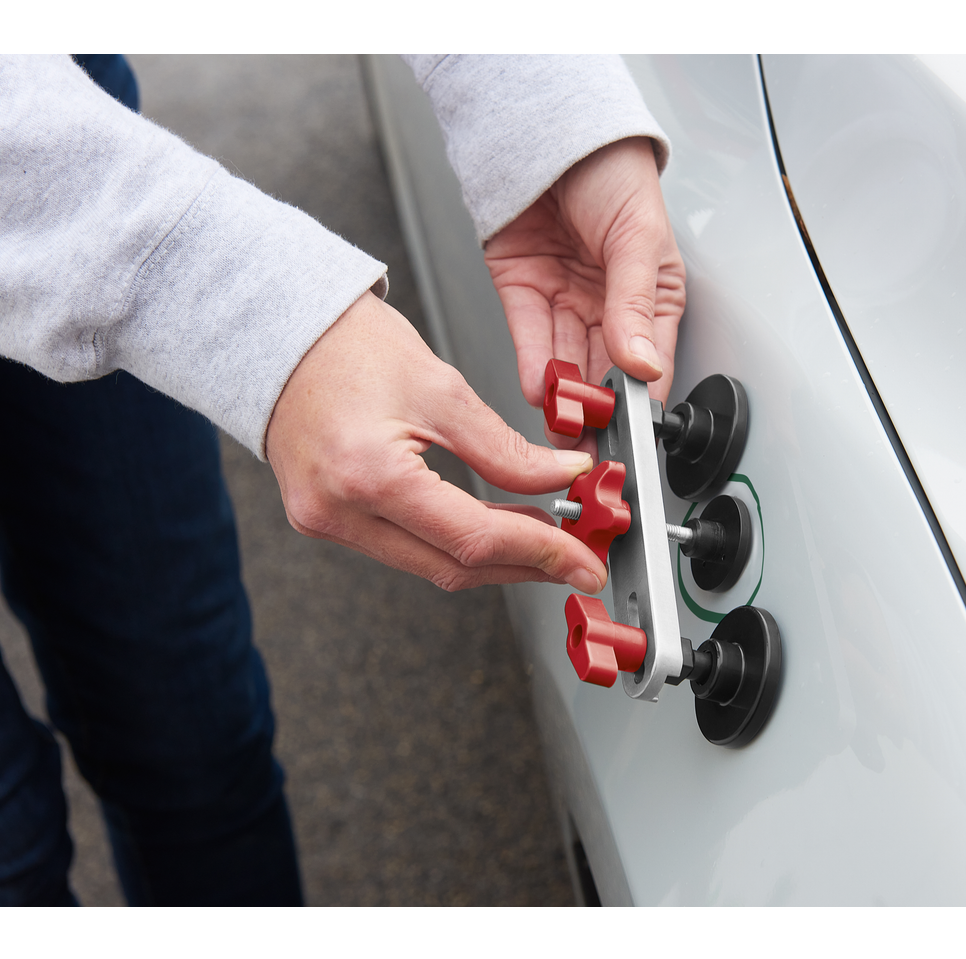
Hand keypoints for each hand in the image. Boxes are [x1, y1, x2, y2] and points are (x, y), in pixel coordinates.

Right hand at [265, 291, 606, 592]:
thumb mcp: (441, 386)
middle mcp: (337, 513)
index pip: (474, 538)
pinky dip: (453, 543)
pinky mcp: (323, 519)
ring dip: (493, 557)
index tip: (585, 562)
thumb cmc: (345, 344)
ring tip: (546, 540)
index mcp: (366, 475)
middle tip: (578, 560)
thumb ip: (505, 447)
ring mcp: (324, 522)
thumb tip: (562, 478)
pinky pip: (403, 548)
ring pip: (429, 564)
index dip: (541, 553)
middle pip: (452, 567)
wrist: (277, 331)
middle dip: (525, 565)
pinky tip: (494, 529)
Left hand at [485, 137, 686, 450]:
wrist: (551, 130)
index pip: (648, 364)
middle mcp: (608, 305)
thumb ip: (636, 304)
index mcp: (650, 296)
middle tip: (589, 444)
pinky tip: (539, 390)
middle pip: (602, 372)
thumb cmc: (613, 172)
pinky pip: (528, 338)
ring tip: (561, 426)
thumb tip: (643, 361)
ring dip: (562, 397)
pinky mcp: (523, 291)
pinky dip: (533, 366)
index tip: (630, 437)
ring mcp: (564, 300)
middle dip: (594, 411)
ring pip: (564, 362)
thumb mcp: (639, 237)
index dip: (638, 403)